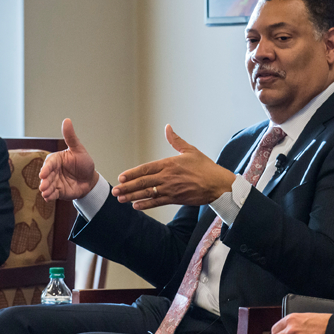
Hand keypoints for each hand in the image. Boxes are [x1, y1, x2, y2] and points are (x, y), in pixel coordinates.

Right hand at [39, 119, 98, 201]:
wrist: (90, 179)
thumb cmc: (83, 162)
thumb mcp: (78, 149)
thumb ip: (71, 137)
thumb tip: (67, 120)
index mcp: (56, 160)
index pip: (49, 164)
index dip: (46, 169)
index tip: (44, 174)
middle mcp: (53, 171)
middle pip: (46, 176)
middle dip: (45, 181)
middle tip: (44, 186)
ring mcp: (54, 182)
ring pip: (48, 186)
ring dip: (46, 189)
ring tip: (46, 193)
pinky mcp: (57, 191)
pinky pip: (52, 194)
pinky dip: (49, 196)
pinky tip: (48, 198)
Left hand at [112, 125, 236, 210]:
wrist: (217, 184)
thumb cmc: (205, 167)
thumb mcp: (190, 150)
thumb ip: (176, 140)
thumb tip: (168, 127)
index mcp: (169, 164)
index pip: (146, 169)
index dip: (132, 173)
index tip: (121, 177)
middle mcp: (167, 177)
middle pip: (143, 182)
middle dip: (127, 187)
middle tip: (115, 190)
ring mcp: (170, 189)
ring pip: (147, 193)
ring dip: (132, 196)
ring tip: (121, 199)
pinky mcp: (175, 198)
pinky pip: (157, 202)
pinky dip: (146, 204)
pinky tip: (136, 206)